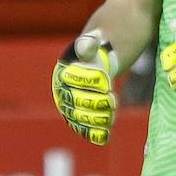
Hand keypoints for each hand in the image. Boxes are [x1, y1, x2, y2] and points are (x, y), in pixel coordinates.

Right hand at [52, 30, 117, 145]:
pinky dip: (95, 135)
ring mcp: (70, 109)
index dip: (92, 81)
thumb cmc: (90, 58)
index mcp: (64, 74)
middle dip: (96, 102)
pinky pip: (85, 131)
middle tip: (112, 99)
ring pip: (81, 118)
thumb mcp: (89, 46)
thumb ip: (89, 44)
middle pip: (78, 102)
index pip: (76, 79)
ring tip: (111, 114)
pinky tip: (105, 136)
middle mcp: (63, 94)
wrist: (90, 71)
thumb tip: (94, 39)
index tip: (107, 81)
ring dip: (98, 118)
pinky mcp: (79, 121)